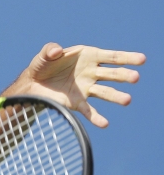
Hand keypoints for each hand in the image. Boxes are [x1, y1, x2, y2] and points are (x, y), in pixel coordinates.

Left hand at [5, 43, 145, 127]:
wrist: (32, 84)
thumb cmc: (42, 65)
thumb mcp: (44, 55)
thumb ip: (50, 50)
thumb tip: (57, 51)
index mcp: (88, 57)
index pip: (111, 57)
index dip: (126, 57)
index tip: (142, 59)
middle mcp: (92, 72)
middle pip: (112, 74)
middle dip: (124, 76)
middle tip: (134, 78)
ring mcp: (87, 88)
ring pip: (106, 92)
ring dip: (116, 96)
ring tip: (127, 100)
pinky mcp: (78, 103)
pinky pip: (89, 111)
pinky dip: (96, 117)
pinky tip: (104, 123)